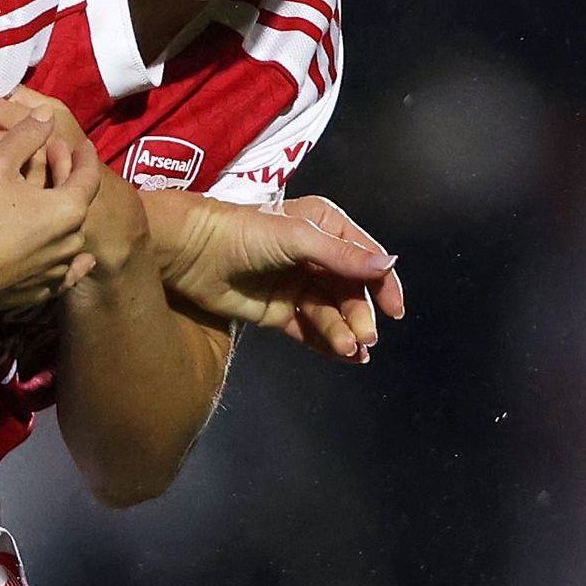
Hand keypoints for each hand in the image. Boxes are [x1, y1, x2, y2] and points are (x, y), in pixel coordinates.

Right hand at [0, 107, 97, 309]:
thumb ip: (25, 136)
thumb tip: (47, 115)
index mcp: (68, 209)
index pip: (88, 175)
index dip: (83, 156)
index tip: (81, 143)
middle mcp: (70, 242)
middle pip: (78, 204)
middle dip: (68, 180)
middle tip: (55, 161)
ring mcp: (55, 271)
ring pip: (68, 237)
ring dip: (61, 216)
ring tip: (47, 200)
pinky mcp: (39, 292)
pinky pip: (62, 273)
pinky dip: (68, 260)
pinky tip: (76, 259)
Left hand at [159, 192, 402, 360]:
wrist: (191, 253)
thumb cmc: (244, 233)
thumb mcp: (298, 238)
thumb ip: (342, 256)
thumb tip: (390, 265)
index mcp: (325, 228)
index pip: (365, 258)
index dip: (383, 284)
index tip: (394, 311)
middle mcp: (315, 256)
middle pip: (350, 291)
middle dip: (359, 314)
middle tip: (364, 337)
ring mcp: (297, 286)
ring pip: (332, 313)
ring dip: (344, 332)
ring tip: (349, 350)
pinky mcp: (278, 312)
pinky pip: (310, 330)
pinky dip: (328, 342)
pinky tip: (344, 356)